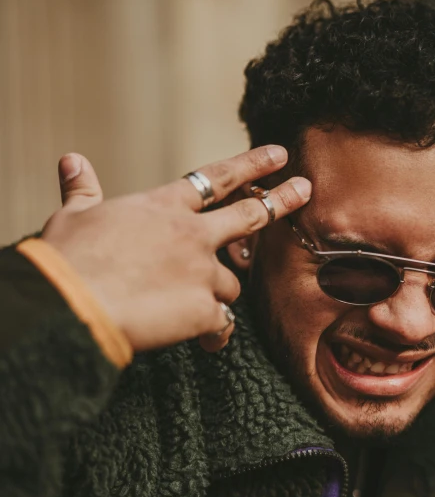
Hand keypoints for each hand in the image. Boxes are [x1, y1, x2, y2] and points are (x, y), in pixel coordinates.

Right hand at [42, 147, 310, 352]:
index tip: (280, 154)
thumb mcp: (73, 217)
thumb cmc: (67, 260)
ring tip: (198, 308)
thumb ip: (83, 190)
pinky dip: (217, 333)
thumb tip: (71, 160)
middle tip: (306, 189)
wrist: (72, 303)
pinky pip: (224, 323)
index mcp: (163, 207)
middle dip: (282, 201)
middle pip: (249, 216)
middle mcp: (192, 234)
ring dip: (220, 292)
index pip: (216, 179)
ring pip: (233, 282)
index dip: (251, 164)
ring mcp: (202, 271)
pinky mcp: (204, 309)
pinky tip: (208, 342)